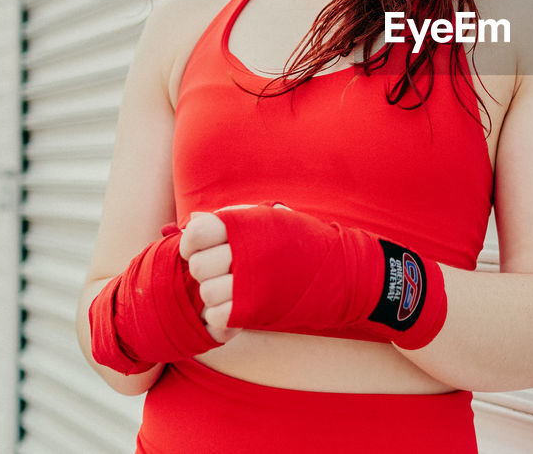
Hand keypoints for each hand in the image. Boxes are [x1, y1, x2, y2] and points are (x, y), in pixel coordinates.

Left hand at [180, 203, 293, 341]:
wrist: (341, 271)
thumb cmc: (303, 242)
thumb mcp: (272, 219)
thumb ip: (233, 218)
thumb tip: (194, 219)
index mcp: (248, 225)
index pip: (197, 232)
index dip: (191, 243)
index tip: (199, 249)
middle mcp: (248, 251)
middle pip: (199, 265)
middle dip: (205, 270)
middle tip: (222, 271)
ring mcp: (252, 282)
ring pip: (207, 292)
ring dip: (215, 294)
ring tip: (233, 289)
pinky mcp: (257, 309)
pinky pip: (217, 316)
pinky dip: (222, 314)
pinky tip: (237, 306)